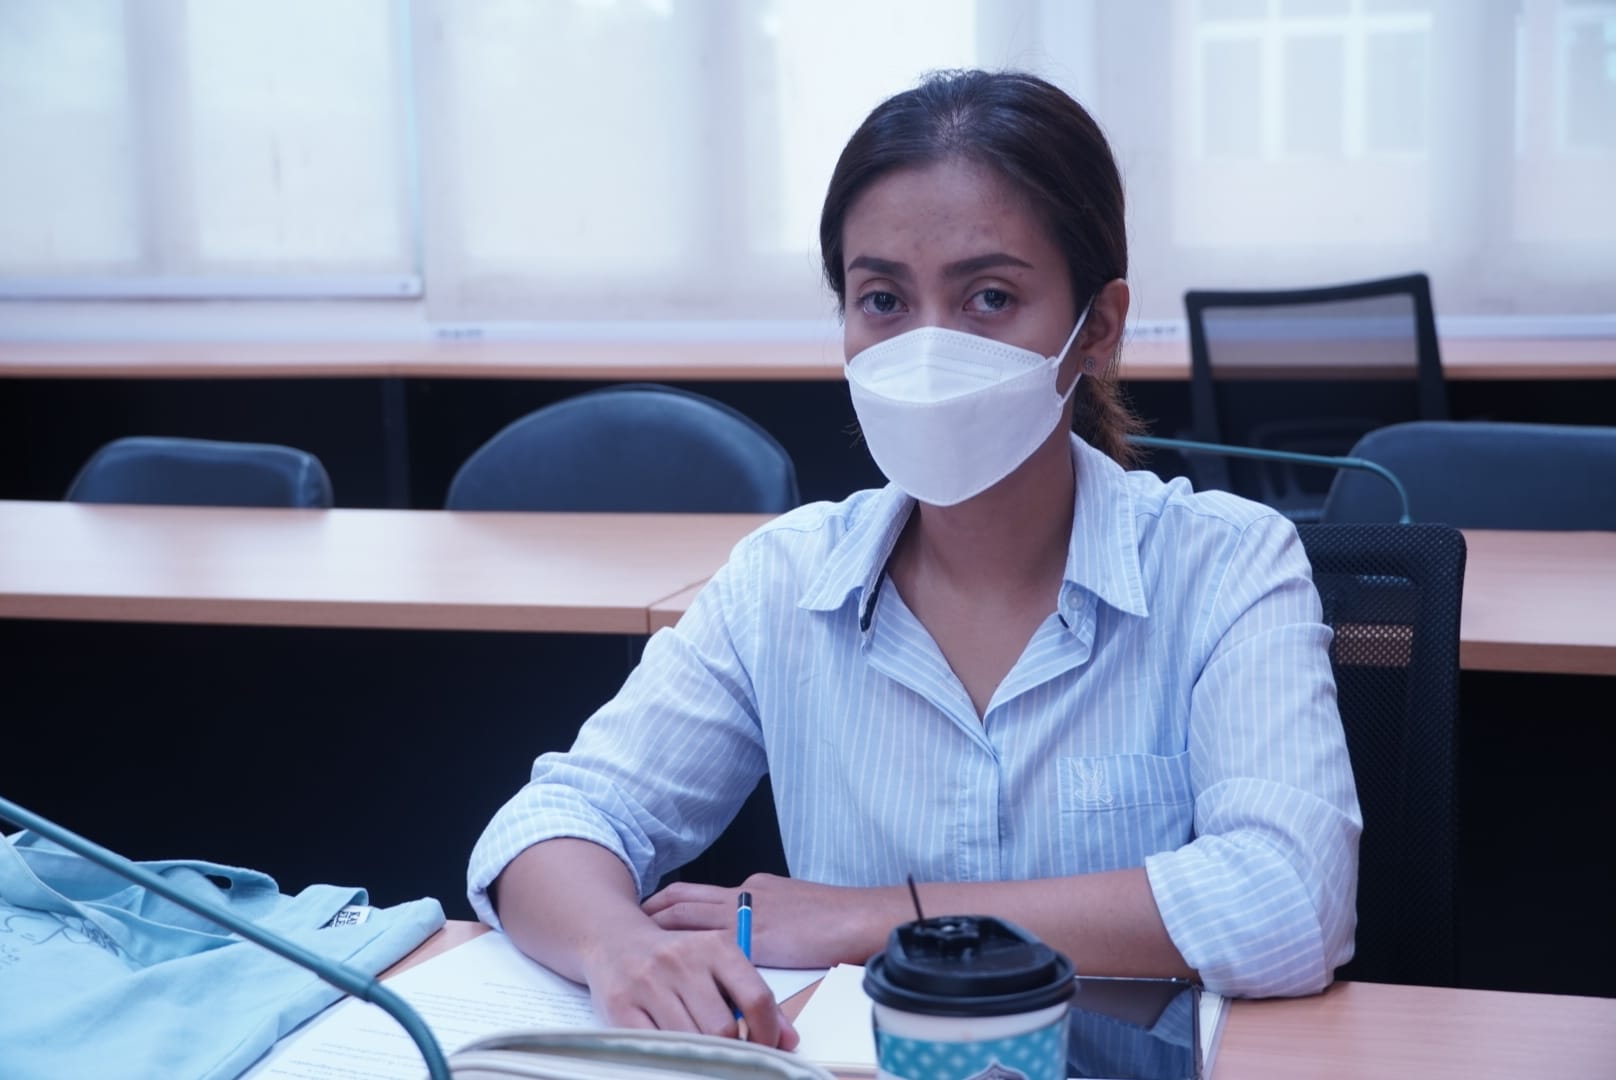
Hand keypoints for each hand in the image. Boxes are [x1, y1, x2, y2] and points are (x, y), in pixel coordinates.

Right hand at [578, 920, 797, 1050]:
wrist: (615, 940)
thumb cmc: (677, 959)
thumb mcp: (718, 963)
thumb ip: (754, 997)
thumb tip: (789, 1041)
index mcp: (715, 945)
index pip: (756, 997)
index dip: (768, 1033)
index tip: (767, 1049)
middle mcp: (681, 960)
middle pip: (722, 1027)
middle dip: (733, 1051)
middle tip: (734, 1057)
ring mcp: (648, 983)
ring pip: (691, 1041)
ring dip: (704, 1056)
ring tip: (706, 1053)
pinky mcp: (620, 1006)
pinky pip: (657, 1047)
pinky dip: (673, 1057)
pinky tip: (679, 1052)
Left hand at [642, 873, 895, 969]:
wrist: (861, 918)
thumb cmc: (840, 920)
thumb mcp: (797, 912)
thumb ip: (771, 920)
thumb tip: (757, 938)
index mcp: (754, 889)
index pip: (702, 893)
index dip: (672, 902)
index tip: (651, 911)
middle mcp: (744, 896)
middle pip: (684, 898)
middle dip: (653, 910)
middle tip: (627, 923)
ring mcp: (746, 916)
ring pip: (686, 916)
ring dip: (659, 927)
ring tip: (634, 940)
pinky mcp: (754, 939)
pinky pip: (706, 945)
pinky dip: (684, 951)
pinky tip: (666, 963)